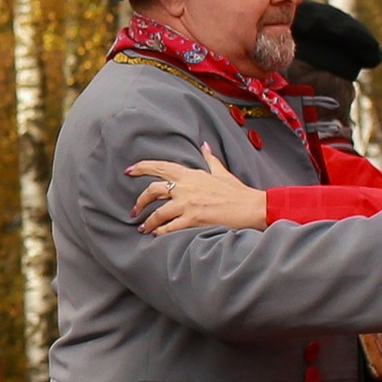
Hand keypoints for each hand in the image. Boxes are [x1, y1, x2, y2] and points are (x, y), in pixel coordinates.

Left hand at [130, 143, 267, 233]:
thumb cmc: (237, 192)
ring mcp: (188, 204)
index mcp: (191, 175)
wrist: (252, 207)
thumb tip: (204, 145)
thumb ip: (210, 159)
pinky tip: (157, 236)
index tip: (128, 170)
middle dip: (140, 201)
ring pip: (158, 213)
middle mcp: (186, 188)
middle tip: (133, 211)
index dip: (143, 167)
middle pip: (153, 190)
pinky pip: (169, 227)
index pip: (161, 167)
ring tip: (144, 229)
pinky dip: (160, 232)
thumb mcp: (221, 172)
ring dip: (148, 222)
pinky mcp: (193, 220)